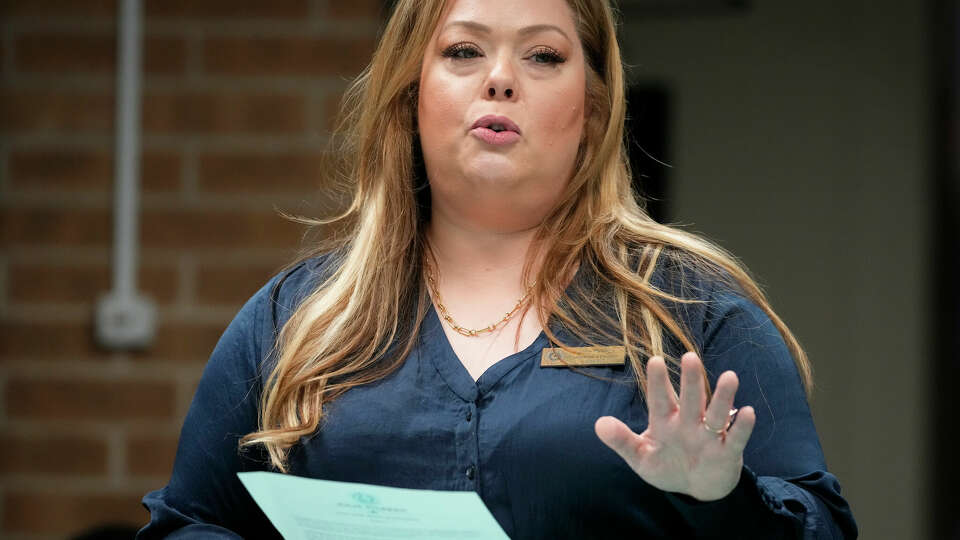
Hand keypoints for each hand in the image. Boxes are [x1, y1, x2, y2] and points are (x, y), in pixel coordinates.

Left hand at [594, 352, 755, 500]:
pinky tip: (748, 411)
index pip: (660, 399)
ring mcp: (709, 436)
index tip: (654, 360)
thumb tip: (598, 424)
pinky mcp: (727, 453)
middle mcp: (689, 423)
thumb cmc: (667, 464)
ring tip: (730, 376)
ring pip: (717, 413)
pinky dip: (742, 426)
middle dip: (690, 381)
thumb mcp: (640, 457)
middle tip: (690, 357)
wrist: (695, 487)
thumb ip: (622, 441)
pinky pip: (735, 438)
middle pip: (690, 400)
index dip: (657, 381)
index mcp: (666, 421)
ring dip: (723, 397)